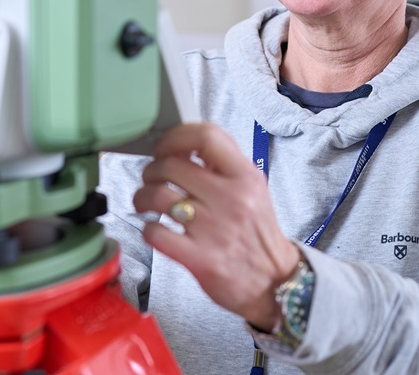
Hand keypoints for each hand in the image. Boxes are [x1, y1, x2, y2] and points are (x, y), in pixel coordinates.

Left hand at [132, 122, 300, 328]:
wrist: (275, 282)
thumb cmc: (257, 234)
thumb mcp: (252, 190)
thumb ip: (222, 166)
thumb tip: (185, 147)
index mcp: (245, 177)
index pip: (206, 136)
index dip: (175, 137)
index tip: (164, 148)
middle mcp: (231, 198)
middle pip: (172, 165)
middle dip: (151, 170)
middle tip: (151, 179)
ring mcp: (214, 229)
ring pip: (158, 195)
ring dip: (142, 196)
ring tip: (144, 202)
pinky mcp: (200, 259)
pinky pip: (156, 232)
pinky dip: (148, 228)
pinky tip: (155, 229)